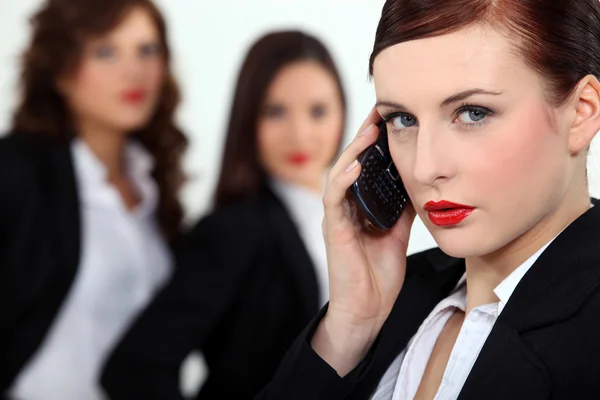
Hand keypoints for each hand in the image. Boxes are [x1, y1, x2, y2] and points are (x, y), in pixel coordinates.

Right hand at [312, 107, 415, 374]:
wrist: (367, 309)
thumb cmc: (378, 275)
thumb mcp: (397, 233)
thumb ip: (401, 208)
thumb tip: (418, 182)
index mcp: (361, 206)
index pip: (367, 166)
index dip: (377, 142)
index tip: (391, 118)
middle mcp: (347, 207)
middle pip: (353, 163)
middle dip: (366, 137)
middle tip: (381, 112)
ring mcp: (338, 217)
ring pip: (340, 174)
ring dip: (354, 151)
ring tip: (370, 130)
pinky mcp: (334, 230)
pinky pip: (334, 200)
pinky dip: (343, 180)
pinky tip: (356, 165)